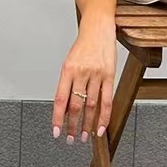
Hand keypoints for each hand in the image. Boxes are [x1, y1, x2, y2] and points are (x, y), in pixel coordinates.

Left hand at [52, 21, 115, 142]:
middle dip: (73, 125)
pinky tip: (100, 128)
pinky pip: (107, 100)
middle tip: (70, 138)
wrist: (97, 28)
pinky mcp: (110, 75)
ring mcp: (96, 75)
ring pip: (91, 105)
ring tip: (84, 136)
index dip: (58, 117)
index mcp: (67, 70)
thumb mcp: (69, 63)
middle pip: (76, 105)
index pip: (60, 99)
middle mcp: (81, 73)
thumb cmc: (82, 47)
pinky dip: (104, 117)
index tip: (56, 131)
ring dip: (87, 124)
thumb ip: (67, 84)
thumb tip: (65, 108)